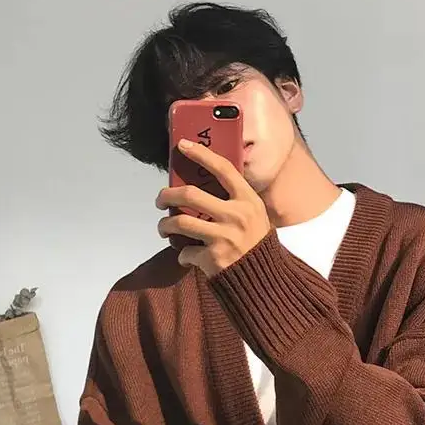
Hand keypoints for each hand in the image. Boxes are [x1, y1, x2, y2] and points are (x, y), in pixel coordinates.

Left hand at [156, 139, 271, 276]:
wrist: (263, 280)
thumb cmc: (255, 243)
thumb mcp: (254, 215)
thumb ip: (234, 200)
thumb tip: (200, 183)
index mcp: (247, 200)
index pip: (223, 169)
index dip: (201, 153)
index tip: (183, 145)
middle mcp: (236, 216)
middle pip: (189, 194)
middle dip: (166, 195)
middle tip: (161, 199)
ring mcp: (224, 237)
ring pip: (178, 222)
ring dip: (164, 225)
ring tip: (164, 228)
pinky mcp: (213, 258)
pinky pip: (184, 252)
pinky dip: (181, 254)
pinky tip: (186, 255)